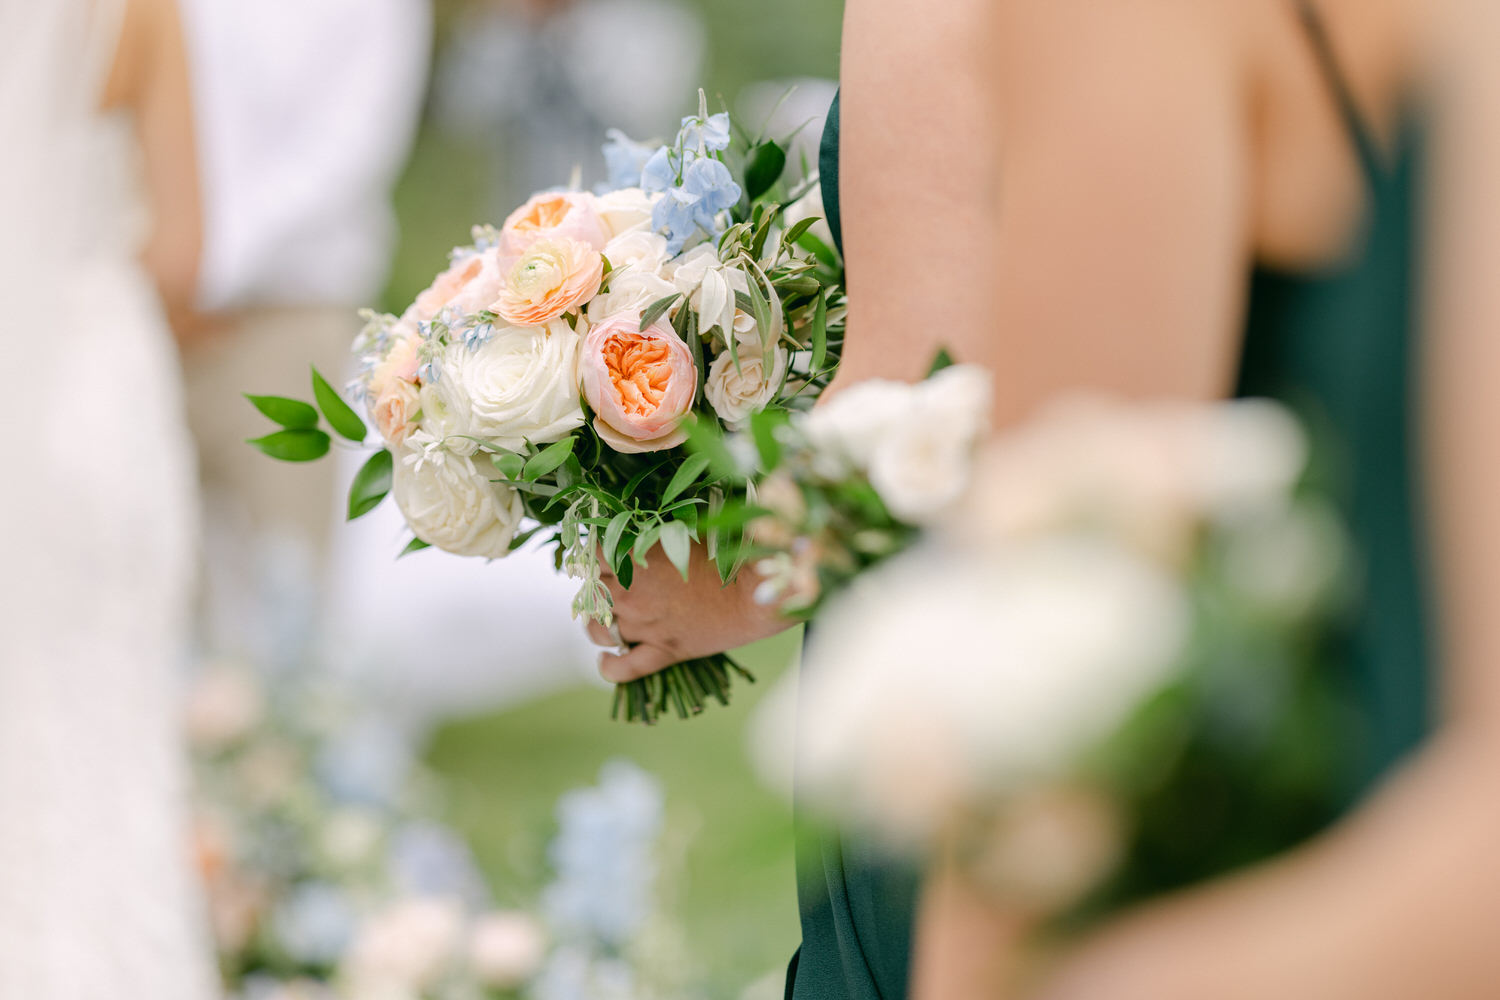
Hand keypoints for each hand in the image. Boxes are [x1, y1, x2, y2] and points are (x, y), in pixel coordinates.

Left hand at [586, 541, 790, 681]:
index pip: (590, 555)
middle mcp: (630, 594)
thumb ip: (654, 529)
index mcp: (632, 559)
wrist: (753, 593)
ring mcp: (643, 626)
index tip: (601, 553)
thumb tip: (637, 523)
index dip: (593, 554)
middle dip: (593, 588)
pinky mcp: (662, 652)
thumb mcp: (684, 530)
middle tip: (606, 584)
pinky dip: (609, 666)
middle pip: (589, 593)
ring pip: (597, 631)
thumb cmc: (724, 552)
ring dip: (596, 624)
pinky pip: (623, 668)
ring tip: (605, 618)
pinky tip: (606, 659)